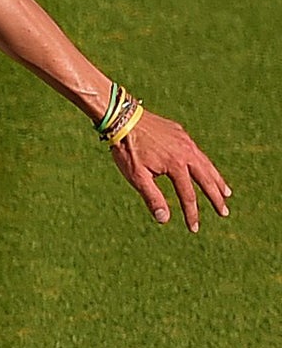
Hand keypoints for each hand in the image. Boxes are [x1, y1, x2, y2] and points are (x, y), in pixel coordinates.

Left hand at [112, 111, 231, 230]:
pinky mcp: (181, 134)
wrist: (123, 118)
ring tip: (225, 192)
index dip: (191, 214)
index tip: (194, 228)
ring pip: (206, 165)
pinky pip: (198, 153)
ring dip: (216, 180)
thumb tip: (164, 220)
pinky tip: (206, 169)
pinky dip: (206, 164)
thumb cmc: (127, 150)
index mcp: (176, 166)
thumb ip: (152, 197)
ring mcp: (186, 142)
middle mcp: (187, 153)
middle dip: (215, 198)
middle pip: (206, 180)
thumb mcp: (136, 177)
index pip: (188, 196)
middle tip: (224, 212)